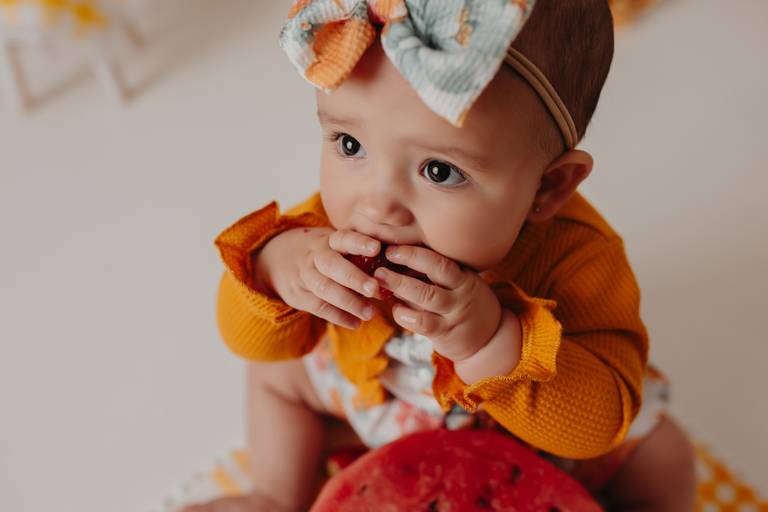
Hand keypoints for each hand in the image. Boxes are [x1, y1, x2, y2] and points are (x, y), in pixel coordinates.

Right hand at [255, 227, 383, 329]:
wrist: (276, 260)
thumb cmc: (323, 252)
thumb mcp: (334, 244)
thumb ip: (358, 251)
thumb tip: (397, 261)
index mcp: (329, 240)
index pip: (343, 238)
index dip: (359, 243)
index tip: (377, 248)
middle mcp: (315, 257)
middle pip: (333, 266)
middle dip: (354, 278)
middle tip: (374, 288)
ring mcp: (305, 277)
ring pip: (325, 289)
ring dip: (349, 302)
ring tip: (370, 313)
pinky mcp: (299, 296)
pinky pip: (319, 308)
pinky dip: (339, 317)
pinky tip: (356, 323)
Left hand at [373, 245, 501, 361]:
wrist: (488, 336)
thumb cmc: (463, 301)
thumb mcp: (458, 283)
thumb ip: (434, 272)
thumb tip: (396, 253)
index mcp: (463, 277)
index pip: (440, 262)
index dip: (414, 255)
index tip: (391, 249)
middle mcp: (461, 294)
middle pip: (434, 278)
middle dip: (403, 271)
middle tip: (378, 268)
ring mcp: (454, 314)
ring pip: (427, 299)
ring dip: (400, 290)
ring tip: (379, 284)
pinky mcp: (445, 334)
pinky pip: (423, 324)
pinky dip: (405, 315)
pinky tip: (395, 309)